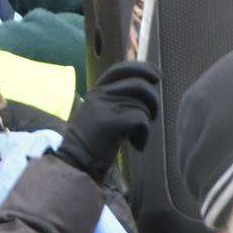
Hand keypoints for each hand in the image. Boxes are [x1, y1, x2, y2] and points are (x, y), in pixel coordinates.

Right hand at [53, 62, 159, 183]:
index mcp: (96, 91)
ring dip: (147, 122)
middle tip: (151, 117)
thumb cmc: (92, 143)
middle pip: (139, 85)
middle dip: (153, 101)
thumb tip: (145, 89)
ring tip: (137, 136)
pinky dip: (144, 135)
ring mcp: (103, 107)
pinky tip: (136, 145)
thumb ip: (116, 101)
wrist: (75, 163)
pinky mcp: (109, 122)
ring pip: (141, 105)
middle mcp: (98, 94)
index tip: (158, 76)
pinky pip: (140, 120)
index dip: (143, 69)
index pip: (121, 69)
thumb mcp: (100, 115)